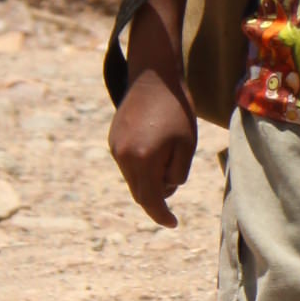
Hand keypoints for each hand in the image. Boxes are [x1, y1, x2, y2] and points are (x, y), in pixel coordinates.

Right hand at [109, 66, 198, 227]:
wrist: (154, 76)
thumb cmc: (177, 110)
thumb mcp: (187, 146)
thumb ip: (177, 174)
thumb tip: (165, 190)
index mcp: (143, 160)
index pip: (151, 200)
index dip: (162, 215)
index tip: (173, 223)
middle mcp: (124, 157)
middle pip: (140, 193)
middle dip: (158, 197)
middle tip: (175, 184)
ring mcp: (115, 148)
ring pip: (133, 179)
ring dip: (150, 181)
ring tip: (168, 158)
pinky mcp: (113, 139)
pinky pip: (127, 164)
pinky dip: (141, 168)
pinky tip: (155, 149)